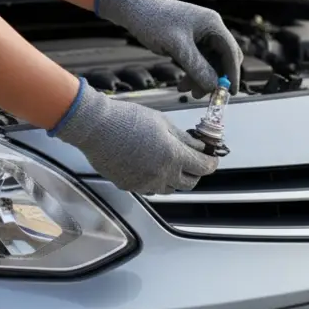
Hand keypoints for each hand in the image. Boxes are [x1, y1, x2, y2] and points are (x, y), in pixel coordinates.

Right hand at [50, 80, 218, 194]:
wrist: (96, 127)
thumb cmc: (128, 119)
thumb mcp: (163, 123)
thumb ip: (184, 138)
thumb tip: (199, 146)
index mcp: (174, 156)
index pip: (203, 167)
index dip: (211, 162)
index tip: (212, 158)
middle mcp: (162, 175)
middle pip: (190, 183)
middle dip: (195, 172)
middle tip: (193, 161)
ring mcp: (145, 184)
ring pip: (170, 189)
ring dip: (176, 179)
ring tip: (170, 163)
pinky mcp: (130, 187)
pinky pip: (150, 189)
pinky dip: (156, 182)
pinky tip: (151, 168)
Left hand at [93, 0, 242, 95]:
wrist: (133, 9)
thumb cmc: (154, 21)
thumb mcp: (177, 47)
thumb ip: (197, 67)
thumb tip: (214, 86)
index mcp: (212, 25)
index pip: (231, 52)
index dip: (232, 74)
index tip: (230, 92)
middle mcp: (210, 29)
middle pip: (223, 59)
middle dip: (215, 78)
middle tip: (204, 95)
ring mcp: (201, 35)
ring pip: (209, 63)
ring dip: (201, 79)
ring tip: (186, 91)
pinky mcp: (190, 41)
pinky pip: (198, 62)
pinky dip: (192, 74)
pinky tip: (182, 84)